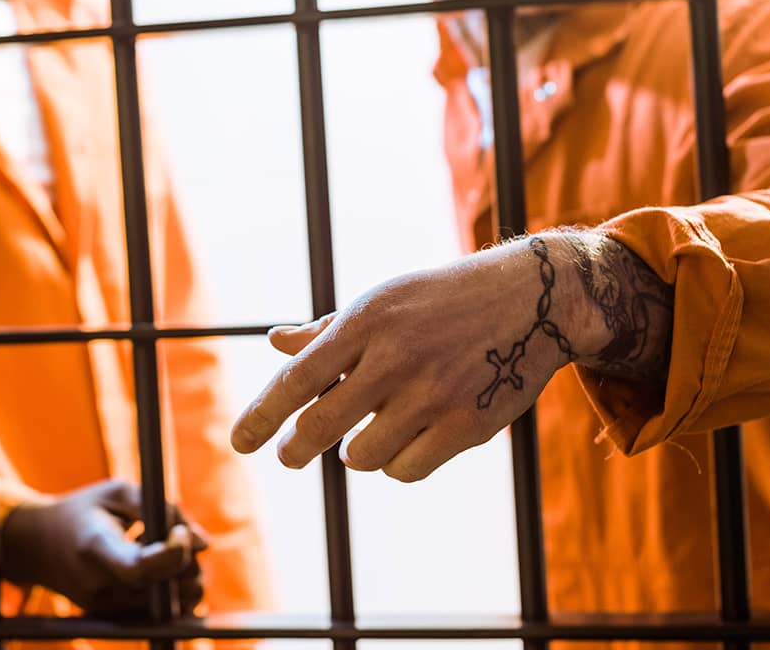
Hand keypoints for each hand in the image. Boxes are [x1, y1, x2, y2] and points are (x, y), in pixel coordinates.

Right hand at [1, 480, 207, 618]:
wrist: (36, 547)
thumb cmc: (84, 511)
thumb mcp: (117, 492)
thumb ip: (164, 510)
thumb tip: (204, 544)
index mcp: (93, 546)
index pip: (141, 567)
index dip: (175, 551)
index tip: (182, 531)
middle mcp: (96, 586)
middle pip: (164, 591)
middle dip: (188, 565)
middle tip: (180, 537)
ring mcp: (103, 610)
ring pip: (170, 608)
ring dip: (183, 581)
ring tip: (164, 553)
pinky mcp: (111, 621)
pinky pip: (159, 615)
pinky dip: (170, 593)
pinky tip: (157, 571)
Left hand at [231, 234, 637, 481]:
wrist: (530, 301)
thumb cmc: (442, 300)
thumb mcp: (383, 300)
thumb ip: (327, 330)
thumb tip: (276, 342)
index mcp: (367, 322)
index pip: (298, 378)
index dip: (263, 416)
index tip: (239, 443)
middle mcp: (395, 358)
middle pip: (321, 427)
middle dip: (295, 449)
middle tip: (289, 454)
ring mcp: (432, 395)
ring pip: (362, 456)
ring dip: (356, 451)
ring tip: (371, 430)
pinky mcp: (466, 426)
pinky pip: (405, 470)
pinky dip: (396, 463)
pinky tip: (408, 439)